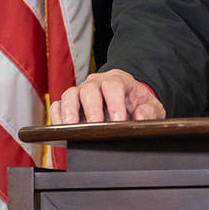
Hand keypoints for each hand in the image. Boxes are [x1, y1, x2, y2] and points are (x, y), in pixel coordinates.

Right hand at [52, 69, 166, 123]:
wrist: (127, 108)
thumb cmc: (137, 108)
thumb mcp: (152, 109)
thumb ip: (150, 112)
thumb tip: (139, 116)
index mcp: (118, 80)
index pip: (113, 85)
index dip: (115, 103)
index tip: (118, 122)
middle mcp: (96, 83)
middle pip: (89, 89)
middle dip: (91, 110)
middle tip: (95, 127)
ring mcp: (80, 92)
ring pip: (69, 95)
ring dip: (69, 112)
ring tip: (72, 128)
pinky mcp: (68, 105)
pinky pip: (57, 106)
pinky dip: (57, 116)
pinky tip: (62, 129)